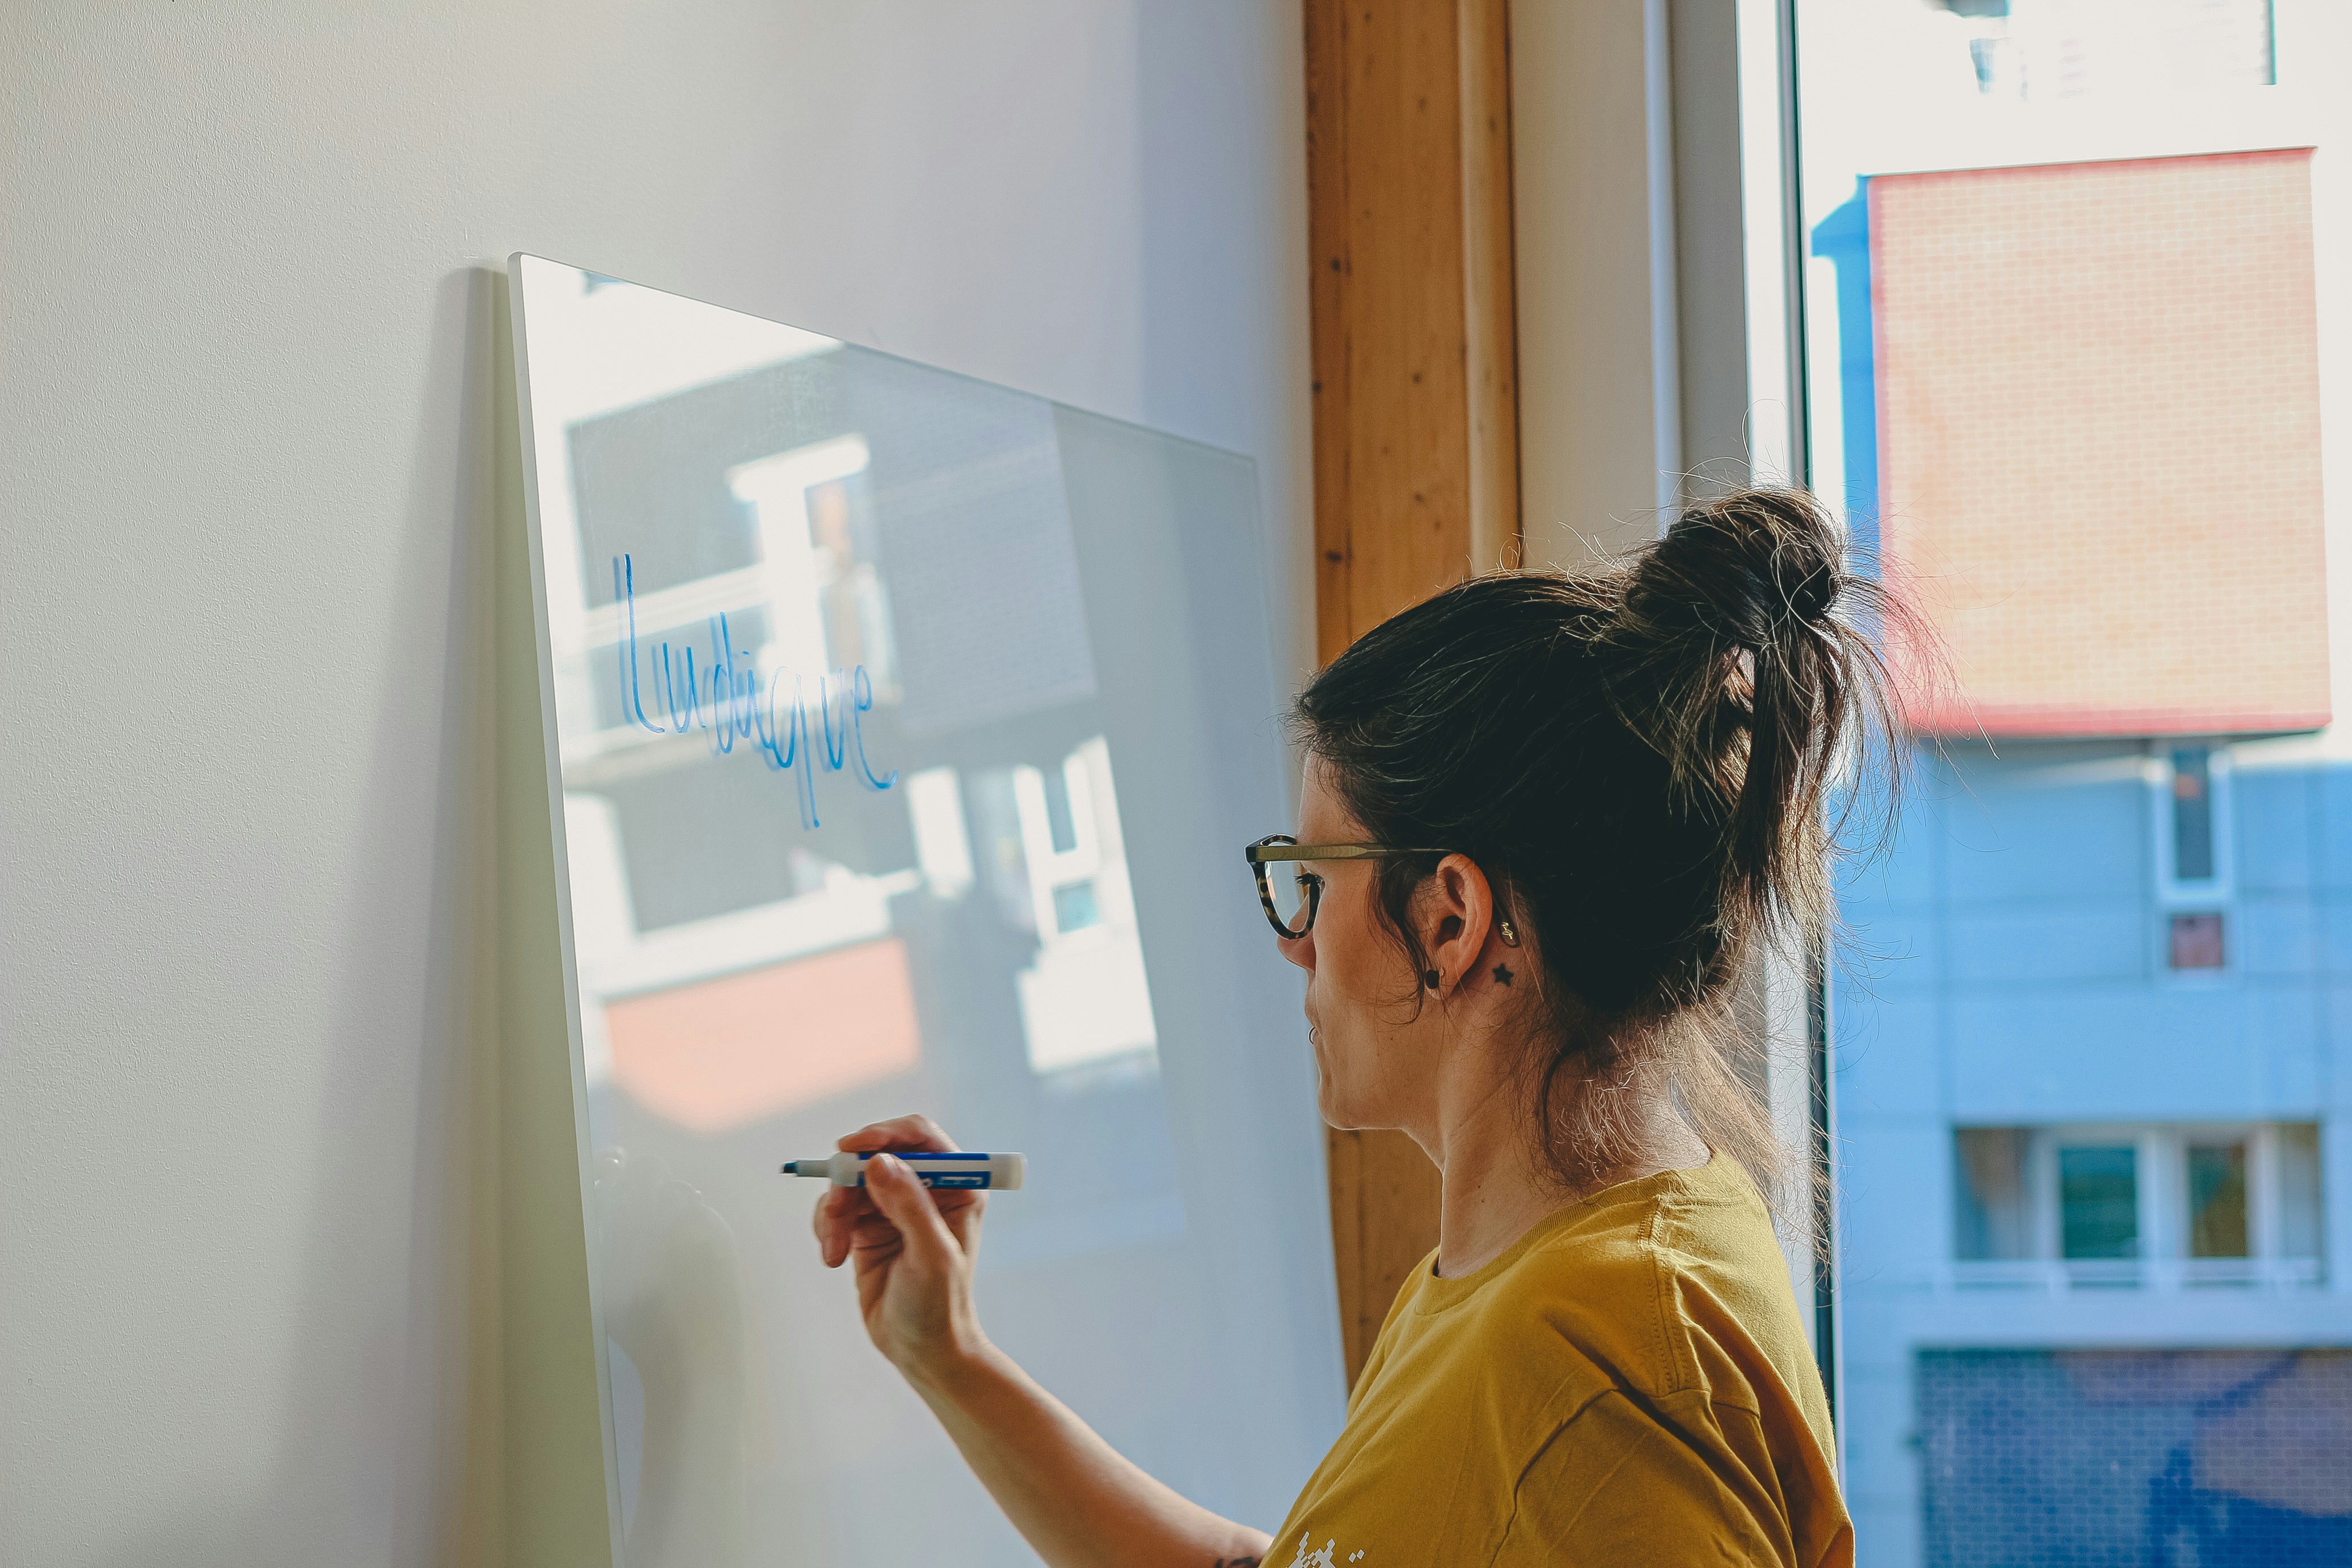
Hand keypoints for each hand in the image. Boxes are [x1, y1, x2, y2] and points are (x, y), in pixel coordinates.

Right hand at [811, 1114, 987, 1381]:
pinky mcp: (867, 1225)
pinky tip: (832, 1255)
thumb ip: (909, 1206)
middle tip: (836, 1206)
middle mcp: (926, 1188)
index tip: (854, 1148)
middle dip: (850, 1177)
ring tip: (833, 1247)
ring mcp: (894, 1205)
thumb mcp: (931, 1255)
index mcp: (956, 1186)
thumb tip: (879, 1162)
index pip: (921, 1137)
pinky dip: (827, 1225)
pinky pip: (836, 1206)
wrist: (921, 1349)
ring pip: (851, 1180)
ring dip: (834, 1209)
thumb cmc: (939, 1305)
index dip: (887, 1133)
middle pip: (877, 1153)